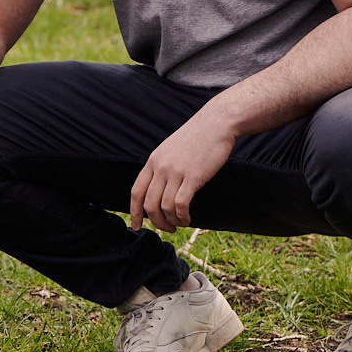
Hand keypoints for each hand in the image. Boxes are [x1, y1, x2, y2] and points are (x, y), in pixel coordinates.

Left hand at [129, 110, 236, 231]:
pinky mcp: (192, 176)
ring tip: (181, 223)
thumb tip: (159, 188)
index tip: (137, 226)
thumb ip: (163, 166)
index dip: (134, 212)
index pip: (136, 192)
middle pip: (149, 204)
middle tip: (168, 228)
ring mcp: (176, 171)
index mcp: (153, 161)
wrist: (216, 123)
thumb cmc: (198, 137)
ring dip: (172, 221)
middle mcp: (161, 167)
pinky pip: (180, 204)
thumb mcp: (171, 149)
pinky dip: (182, 217)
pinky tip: (188, 218)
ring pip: (165, 207)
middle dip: (157, 222)